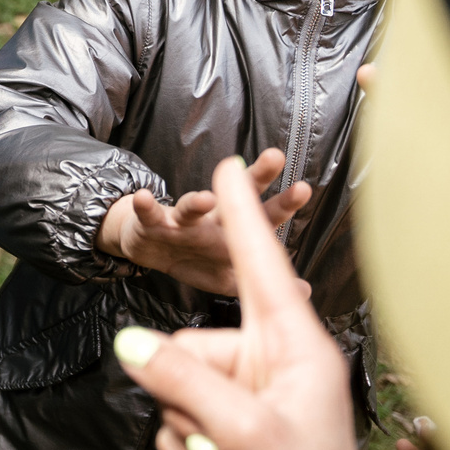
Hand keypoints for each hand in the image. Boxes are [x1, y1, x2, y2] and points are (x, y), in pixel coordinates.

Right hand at [98, 147, 308, 296]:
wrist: (148, 246)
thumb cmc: (192, 256)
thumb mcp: (228, 276)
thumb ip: (262, 281)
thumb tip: (305, 291)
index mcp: (232, 231)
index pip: (263, 216)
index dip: (283, 204)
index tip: (304, 188)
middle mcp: (210, 220)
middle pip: (236, 198)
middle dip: (256, 177)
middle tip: (276, 158)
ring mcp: (180, 220)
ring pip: (190, 207)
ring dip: (197, 202)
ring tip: (207, 199)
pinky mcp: (151, 224)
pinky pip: (148, 215)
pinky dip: (145, 206)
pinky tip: (144, 198)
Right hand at [112, 155, 369, 449]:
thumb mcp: (239, 434)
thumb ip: (180, 382)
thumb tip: (129, 347)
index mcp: (297, 349)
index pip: (261, 266)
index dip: (243, 216)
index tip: (231, 167)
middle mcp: (276, 366)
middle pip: (191, 343)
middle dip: (181, 391)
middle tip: (211, 438)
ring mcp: (254, 399)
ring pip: (177, 385)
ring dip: (183, 431)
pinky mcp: (235, 432)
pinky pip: (180, 421)